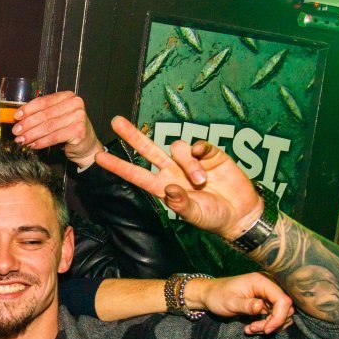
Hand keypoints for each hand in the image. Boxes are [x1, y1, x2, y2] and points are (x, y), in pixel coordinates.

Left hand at [13, 92, 103, 168]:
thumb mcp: (56, 116)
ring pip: (48, 126)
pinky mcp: (78, 131)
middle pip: (45, 114)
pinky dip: (41, 142)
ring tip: (21, 140)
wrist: (86, 145)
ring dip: (31, 134)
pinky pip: (54, 137)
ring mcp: (78, 117)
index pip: (43, 101)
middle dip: (27, 124)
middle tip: (15, 131)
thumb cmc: (68, 129)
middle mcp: (75, 104)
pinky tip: (32, 145)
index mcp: (67, 96)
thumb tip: (18, 118)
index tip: (16, 116)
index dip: (28, 109)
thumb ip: (41, 114)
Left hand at [97, 116, 263, 239]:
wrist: (240, 212)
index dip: (117, 166)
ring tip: (202, 181)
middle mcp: (172, 171)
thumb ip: (182, 204)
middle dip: (132, 135)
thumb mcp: (195, 215)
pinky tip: (207, 159)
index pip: (135, 174)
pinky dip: (201, 150)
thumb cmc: (213, 217)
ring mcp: (190, 161)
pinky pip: (199, 144)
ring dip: (188, 163)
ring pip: (178, 148)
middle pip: (148, 149)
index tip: (98, 157)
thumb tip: (170, 189)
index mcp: (163, 187)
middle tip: (115, 121)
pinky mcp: (209, 154)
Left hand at [185, 272, 294, 334]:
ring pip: (281, 314)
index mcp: (262, 281)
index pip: (283, 300)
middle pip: (285, 308)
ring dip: (268, 325)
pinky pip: (274, 317)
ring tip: (250, 329)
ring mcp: (268, 295)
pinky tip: (251, 328)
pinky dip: (266, 325)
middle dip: (272, 322)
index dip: (278, 317)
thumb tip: (261, 307)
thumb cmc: (217, 296)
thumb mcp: (229, 302)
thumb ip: (246, 305)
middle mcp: (269, 286)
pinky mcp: (266, 303)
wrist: (209, 295)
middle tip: (253, 328)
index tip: (266, 329)